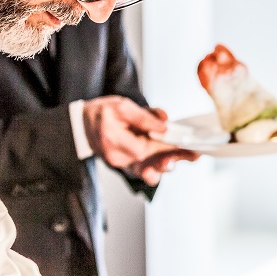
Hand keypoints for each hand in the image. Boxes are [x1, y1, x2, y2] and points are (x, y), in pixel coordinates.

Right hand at [81, 96, 198, 184]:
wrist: (82, 124)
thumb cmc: (102, 112)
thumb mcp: (122, 106)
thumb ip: (144, 116)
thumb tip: (164, 125)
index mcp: (112, 139)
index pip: (144, 148)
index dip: (165, 148)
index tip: (185, 144)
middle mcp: (116, 157)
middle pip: (148, 163)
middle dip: (173, 159)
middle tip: (193, 155)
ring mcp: (120, 164)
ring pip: (147, 169)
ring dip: (169, 164)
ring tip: (189, 158)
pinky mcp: (124, 165)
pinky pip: (143, 169)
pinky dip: (159, 166)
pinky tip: (175, 162)